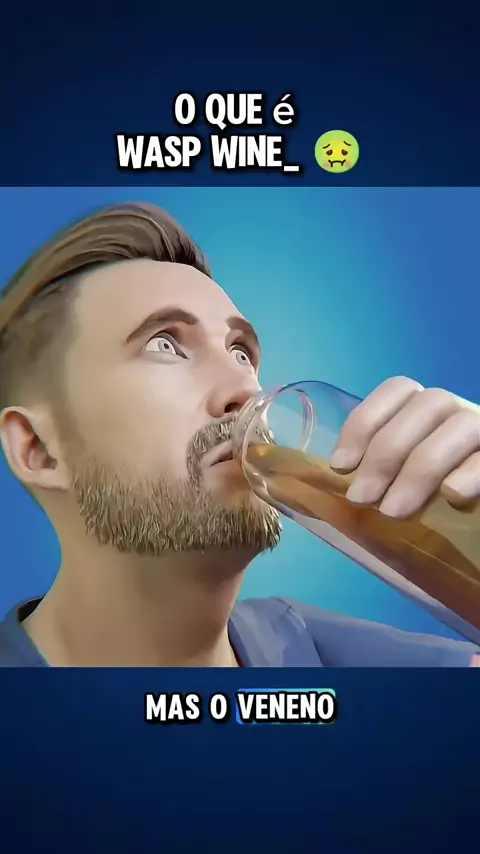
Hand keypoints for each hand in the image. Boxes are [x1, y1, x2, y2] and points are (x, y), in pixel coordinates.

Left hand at [330, 376, 479, 517]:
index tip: (342, 465)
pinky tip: (452, 497)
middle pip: (426, 405)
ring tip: (394, 511)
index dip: (366, 421)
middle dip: (386, 452)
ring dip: (421, 468)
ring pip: (461, 425)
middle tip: (362, 498)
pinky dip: (471, 472)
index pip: (398, 389)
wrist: (474, 539)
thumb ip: (378, 480)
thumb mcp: (403, 486)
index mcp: (431, 412)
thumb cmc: (435, 507)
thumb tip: (332, 492)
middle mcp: (460, 412)